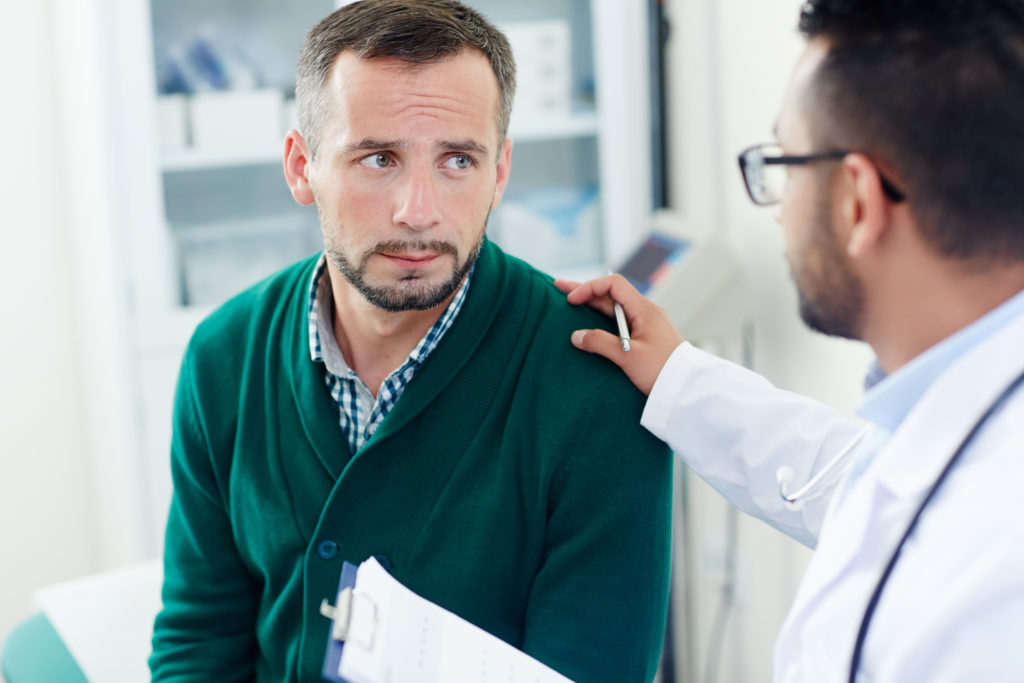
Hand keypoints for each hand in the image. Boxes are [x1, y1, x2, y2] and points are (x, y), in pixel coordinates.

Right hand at [554, 274, 683, 394]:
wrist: (686, 390)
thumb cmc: (662, 371)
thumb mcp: (628, 357)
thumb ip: (600, 343)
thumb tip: (576, 336)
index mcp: (644, 309)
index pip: (614, 285)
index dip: (590, 287)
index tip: (571, 300)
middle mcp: (645, 312)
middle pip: (611, 294)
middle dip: (585, 290)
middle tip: (558, 288)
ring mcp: (645, 324)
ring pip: (614, 308)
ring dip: (592, 304)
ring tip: (570, 302)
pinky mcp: (645, 338)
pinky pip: (619, 322)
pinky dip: (601, 319)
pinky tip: (589, 323)